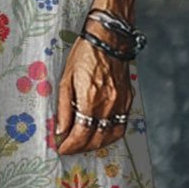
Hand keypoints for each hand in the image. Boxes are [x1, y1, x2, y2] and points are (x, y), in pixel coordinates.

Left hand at [53, 27, 134, 154]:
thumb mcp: (66, 79)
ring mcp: (121, 103)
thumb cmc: (85, 54)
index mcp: (91, 99)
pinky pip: (121, 124)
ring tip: (83, 144)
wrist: (109, 39)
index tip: (62, 148)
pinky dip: (110, 134)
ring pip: (111, 135)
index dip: (70, 146)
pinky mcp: (128, 99)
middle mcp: (109, 105)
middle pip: (96, 138)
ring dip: (96, 144)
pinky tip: (100, 133)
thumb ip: (64, 107)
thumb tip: (61, 129)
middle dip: (81, 148)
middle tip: (69, 148)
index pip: (81, 134)